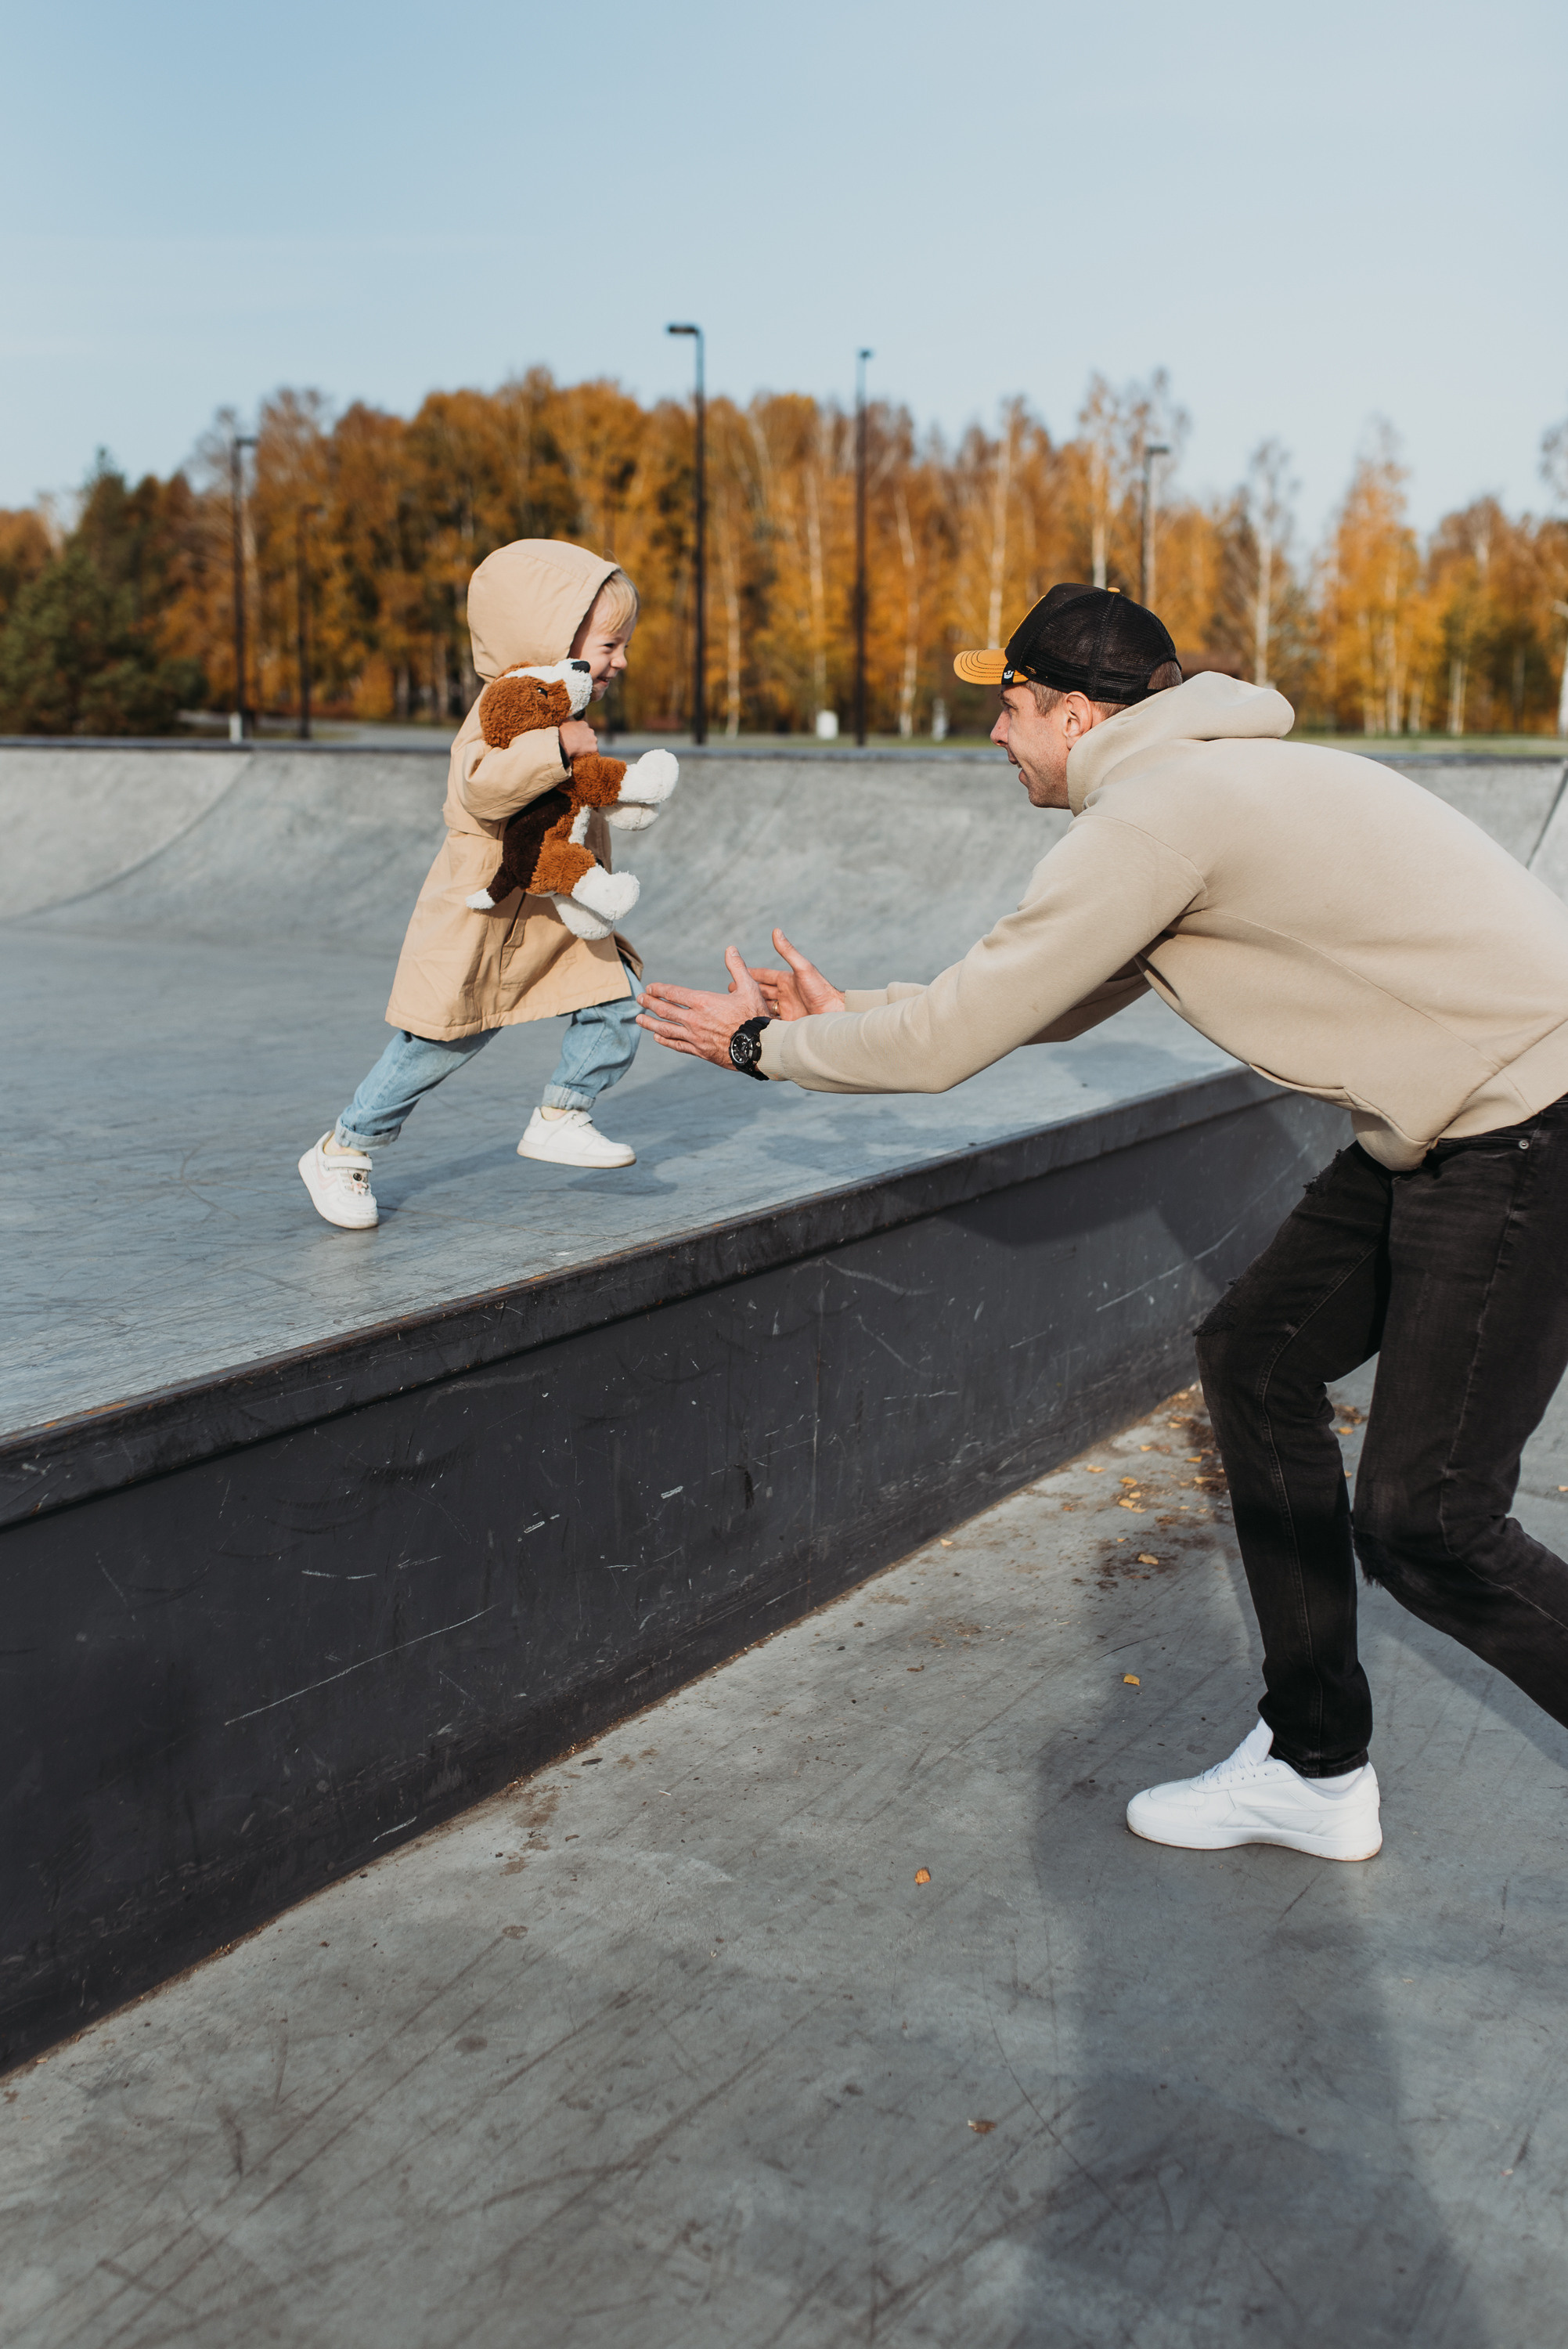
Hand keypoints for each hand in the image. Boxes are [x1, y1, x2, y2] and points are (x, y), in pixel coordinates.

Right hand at [559, 717, 598, 761]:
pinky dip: (589, 754)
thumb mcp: (564, 723)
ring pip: (592, 744)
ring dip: (588, 747)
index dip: (580, 735)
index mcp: (584, 724)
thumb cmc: (562, 733)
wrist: (564, 742)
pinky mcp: (594, 748)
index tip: (576, 738)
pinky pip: (593, 752)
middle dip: (585, 740)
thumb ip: (569, 722)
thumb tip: (568, 721)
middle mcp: (590, 730)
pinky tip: (584, 755)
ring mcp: (593, 739)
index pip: (585, 729)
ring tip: (580, 751)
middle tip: (578, 745)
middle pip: (590, 736)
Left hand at [637, 949, 769, 1067]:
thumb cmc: (755, 1016)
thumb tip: (730, 948)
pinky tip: (657, 1037)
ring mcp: (695, 1037)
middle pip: (665, 1010)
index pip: (674, 993)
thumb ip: (737, 967)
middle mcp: (694, 1020)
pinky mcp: (699, 1051)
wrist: (759, 1047)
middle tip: (638, 999)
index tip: (649, 987)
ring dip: (650, 1023)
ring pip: (666, 1029)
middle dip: (649, 1003)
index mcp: (703, 1002)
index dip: (659, 989)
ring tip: (638, 1019)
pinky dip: (665, 1041)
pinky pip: (677, 1045)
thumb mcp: (749, 987)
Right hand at [729, 929, 844, 1019]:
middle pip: (760, 991)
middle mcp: (785, 994)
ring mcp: (786, 1009)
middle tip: (729, 993)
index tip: (734, 971)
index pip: (763, 975)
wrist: (834, 1014)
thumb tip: (776, 931)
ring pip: (763, 1007)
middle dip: (746, 991)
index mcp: (786, 980)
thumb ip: (788, 951)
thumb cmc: (821, 990)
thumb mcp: (803, 969)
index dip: (749, 974)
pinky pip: (770, 1021)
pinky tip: (749, 1023)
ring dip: (751, 1006)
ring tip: (735, 1008)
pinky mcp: (787, 1023)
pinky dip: (760, 1021)